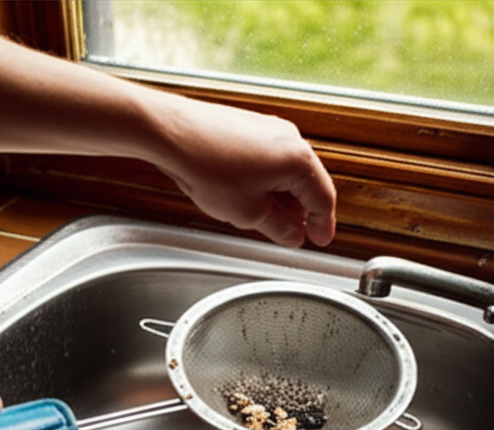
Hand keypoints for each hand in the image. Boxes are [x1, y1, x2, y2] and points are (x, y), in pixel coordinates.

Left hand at [152, 96, 336, 247]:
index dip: (322, 226)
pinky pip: (269, 159)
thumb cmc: (206, 165)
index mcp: (299, 160)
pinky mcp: (250, 126)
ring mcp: (269, 128)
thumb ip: (279, 228)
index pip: (323, 200)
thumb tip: (293, 235)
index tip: (320, 239)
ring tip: (266, 219)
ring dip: (283, 197)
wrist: (170, 132)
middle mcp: (290, 138)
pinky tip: (249, 195)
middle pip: (308, 183)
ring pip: (287, 171)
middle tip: (295, 234)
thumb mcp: (248, 213)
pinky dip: (267, 181)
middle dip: (302, 212)